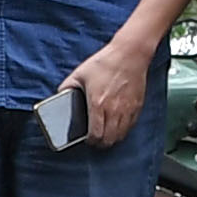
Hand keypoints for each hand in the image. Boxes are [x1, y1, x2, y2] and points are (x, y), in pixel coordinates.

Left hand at [58, 36, 153, 150]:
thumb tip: (59, 96)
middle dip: (100, 143)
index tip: (87, 139)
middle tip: (96, 139)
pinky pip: (131, 126)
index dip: (90, 141)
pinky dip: (124, 130)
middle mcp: (114, 110)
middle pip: (108, 140)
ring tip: (106, 134)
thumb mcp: (80, 73)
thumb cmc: (106, 62)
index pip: (95, 135)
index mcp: (97, 104)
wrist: (130, 53)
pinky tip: (117, 125)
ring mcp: (127, 109)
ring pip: (120, 136)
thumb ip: (67, 87)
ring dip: (112, 138)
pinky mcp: (137, 106)